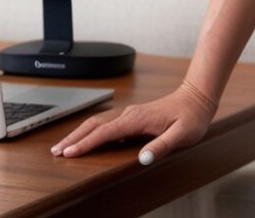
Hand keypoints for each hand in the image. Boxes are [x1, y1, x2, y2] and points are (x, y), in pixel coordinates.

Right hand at [49, 81, 217, 165]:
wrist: (198, 97)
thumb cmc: (192, 116)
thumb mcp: (182, 134)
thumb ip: (163, 146)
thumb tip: (143, 158)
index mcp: (137, 119)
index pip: (105, 132)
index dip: (86, 144)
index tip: (68, 154)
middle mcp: (130, 114)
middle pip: (95, 124)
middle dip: (74, 137)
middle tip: (56, 151)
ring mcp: (131, 113)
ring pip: (99, 122)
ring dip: (80, 133)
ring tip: (64, 146)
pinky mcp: (133, 116)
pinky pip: (107, 123)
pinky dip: (92, 131)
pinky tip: (88, 140)